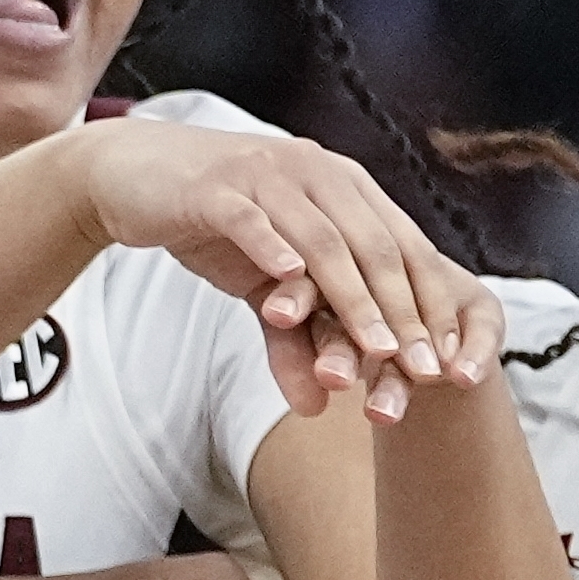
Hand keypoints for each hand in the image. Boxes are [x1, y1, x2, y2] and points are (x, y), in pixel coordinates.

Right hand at [65, 120, 497, 422]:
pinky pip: (253, 220)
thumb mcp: (258, 286)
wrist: (130, 175)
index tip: (448, 364)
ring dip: (353, 297)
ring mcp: (265, 175)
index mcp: (340, 186)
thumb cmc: (207, 225)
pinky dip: (274, 250)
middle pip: (374, 247)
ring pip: (323, 240)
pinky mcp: (215, 187)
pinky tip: (291, 286)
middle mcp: (314, 172)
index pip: (402, 248)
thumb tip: (319, 407)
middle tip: (423, 370)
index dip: (429, 305)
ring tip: (376, 347)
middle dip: (404, 313)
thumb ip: (293, 337)